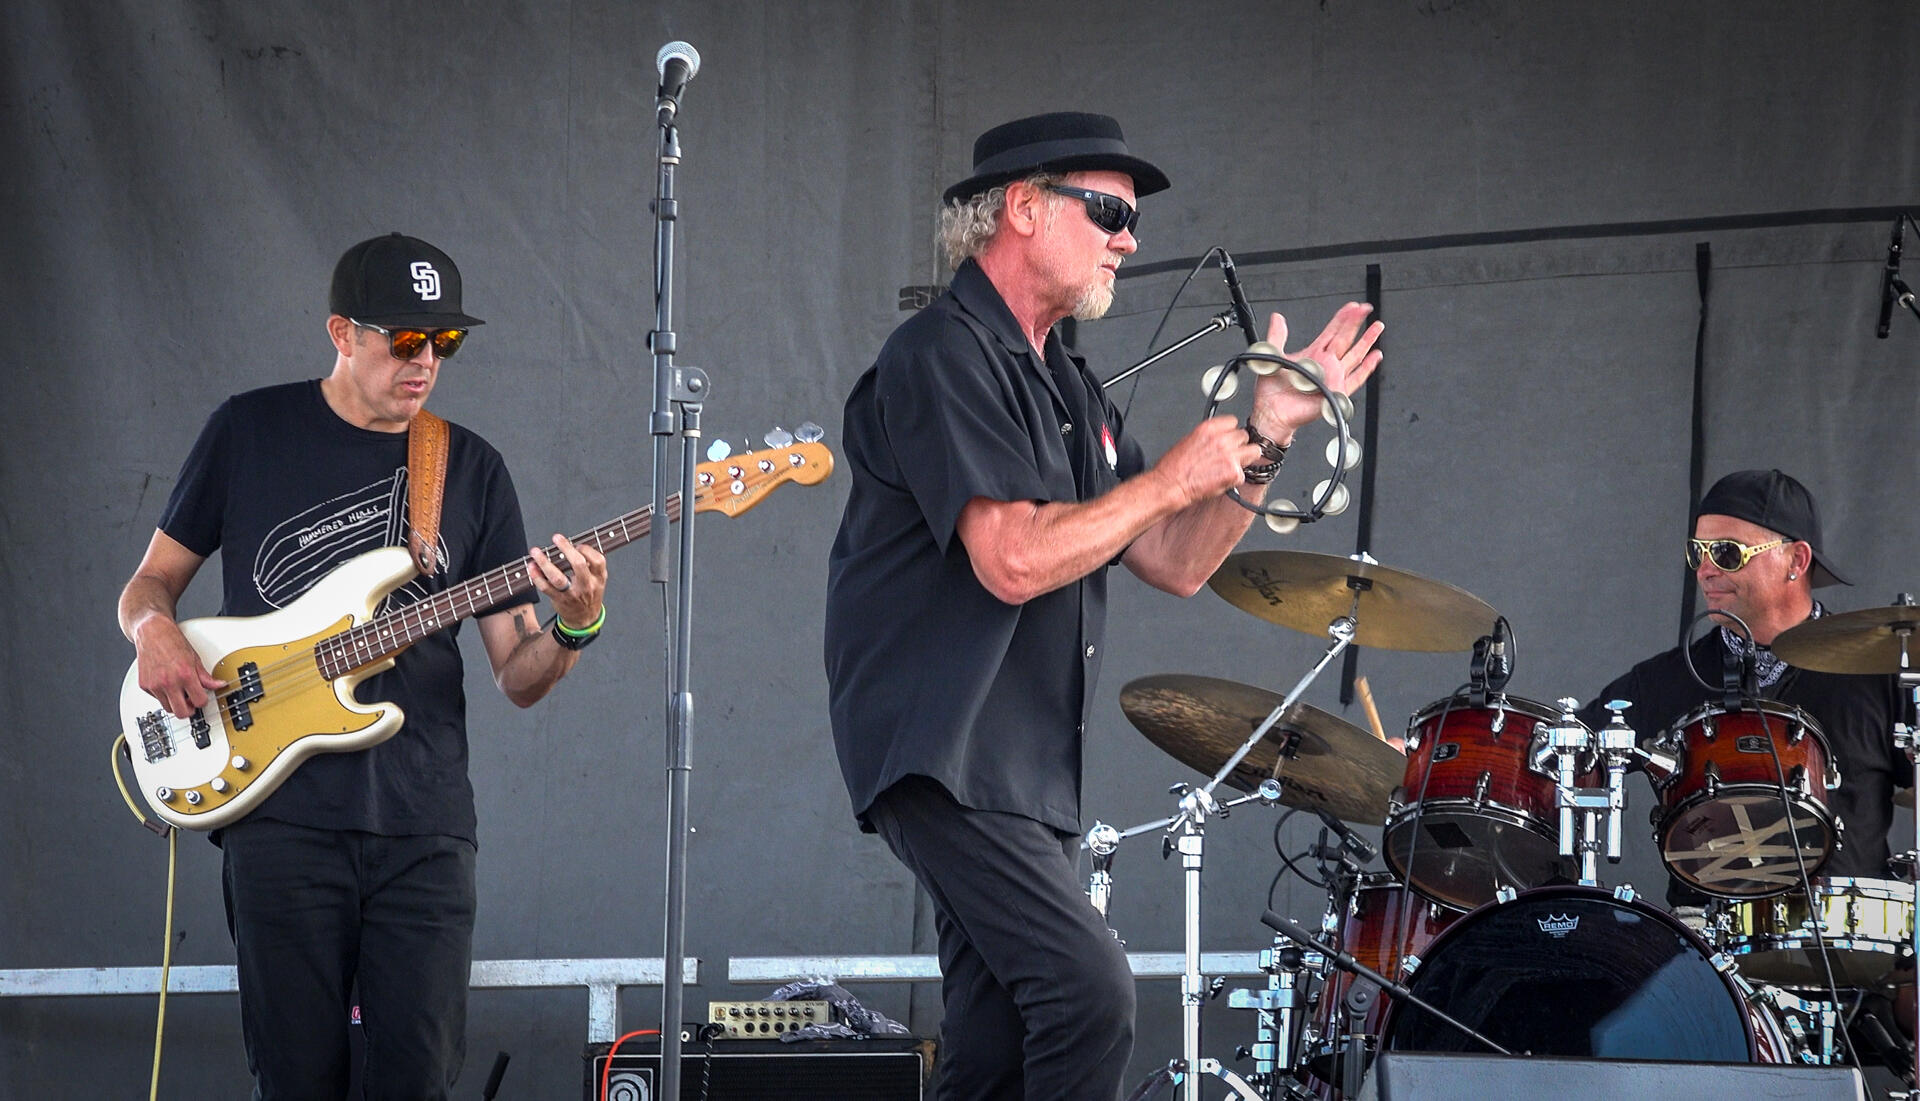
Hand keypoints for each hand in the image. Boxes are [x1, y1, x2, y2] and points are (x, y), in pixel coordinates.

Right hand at [133, 617, 223, 718]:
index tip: (202, 698)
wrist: (152, 632)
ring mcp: (154, 685)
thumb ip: (206, 676)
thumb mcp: (195, 658)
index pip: (199, 701)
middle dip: (189, 710)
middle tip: (192, 702)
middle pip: (181, 713)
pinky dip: (163, 695)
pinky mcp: (144, 685)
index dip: (203, 701)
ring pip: (168, 708)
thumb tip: (219, 685)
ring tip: (180, 691)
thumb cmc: (172, 641)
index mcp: (185, 675)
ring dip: (175, 703)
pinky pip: (157, 699)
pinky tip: (167, 684)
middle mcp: (168, 682)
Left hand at [528, 534, 607, 629]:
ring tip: (536, 552)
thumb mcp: (598, 581)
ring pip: (557, 577)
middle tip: (556, 538)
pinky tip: (532, 568)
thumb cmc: (589, 595)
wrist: (585, 620)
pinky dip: (537, 577)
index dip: (587, 549)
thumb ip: (592, 566)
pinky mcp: (559, 600)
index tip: (577, 544)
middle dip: (566, 549)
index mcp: (599, 579)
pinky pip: (545, 588)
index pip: (598, 560)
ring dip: (544, 563)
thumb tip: (574, 547)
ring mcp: (572, 594)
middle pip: (578, 565)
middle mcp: (586, 586)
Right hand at [1151, 414, 1264, 507]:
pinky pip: (1244, 474)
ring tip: (1231, 467)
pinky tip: (1223, 479)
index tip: (1229, 438)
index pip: (1233, 422)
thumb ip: (1209, 437)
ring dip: (1245, 459)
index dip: (1231, 432)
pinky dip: (1235, 478)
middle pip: (1244, 436)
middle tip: (1230, 455)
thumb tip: (1220, 439)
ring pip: (1253, 452)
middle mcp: (1221, 439)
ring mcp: (1230, 456)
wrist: (1170, 485)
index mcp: (1209, 428)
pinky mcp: (1234, 473)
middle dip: (1239, 445)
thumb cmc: (1173, 467)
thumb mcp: (1189, 440)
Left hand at [1249, 303, 1383, 439]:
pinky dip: (1366, 367)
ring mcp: (1333, 376)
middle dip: (1356, 322)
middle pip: (1346, 338)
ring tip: (1377, 327)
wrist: (1272, 412)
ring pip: (1355, 354)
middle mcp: (1326, 364)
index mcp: (1313, 354)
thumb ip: (1277, 335)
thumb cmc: (1272, 390)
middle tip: (1366, 308)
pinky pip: (1356, 378)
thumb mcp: (1273, 356)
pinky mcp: (1336, 391)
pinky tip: (1375, 356)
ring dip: (1366, 341)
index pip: (1332, 331)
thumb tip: (1277, 318)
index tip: (1352, 306)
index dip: (1342, 317)